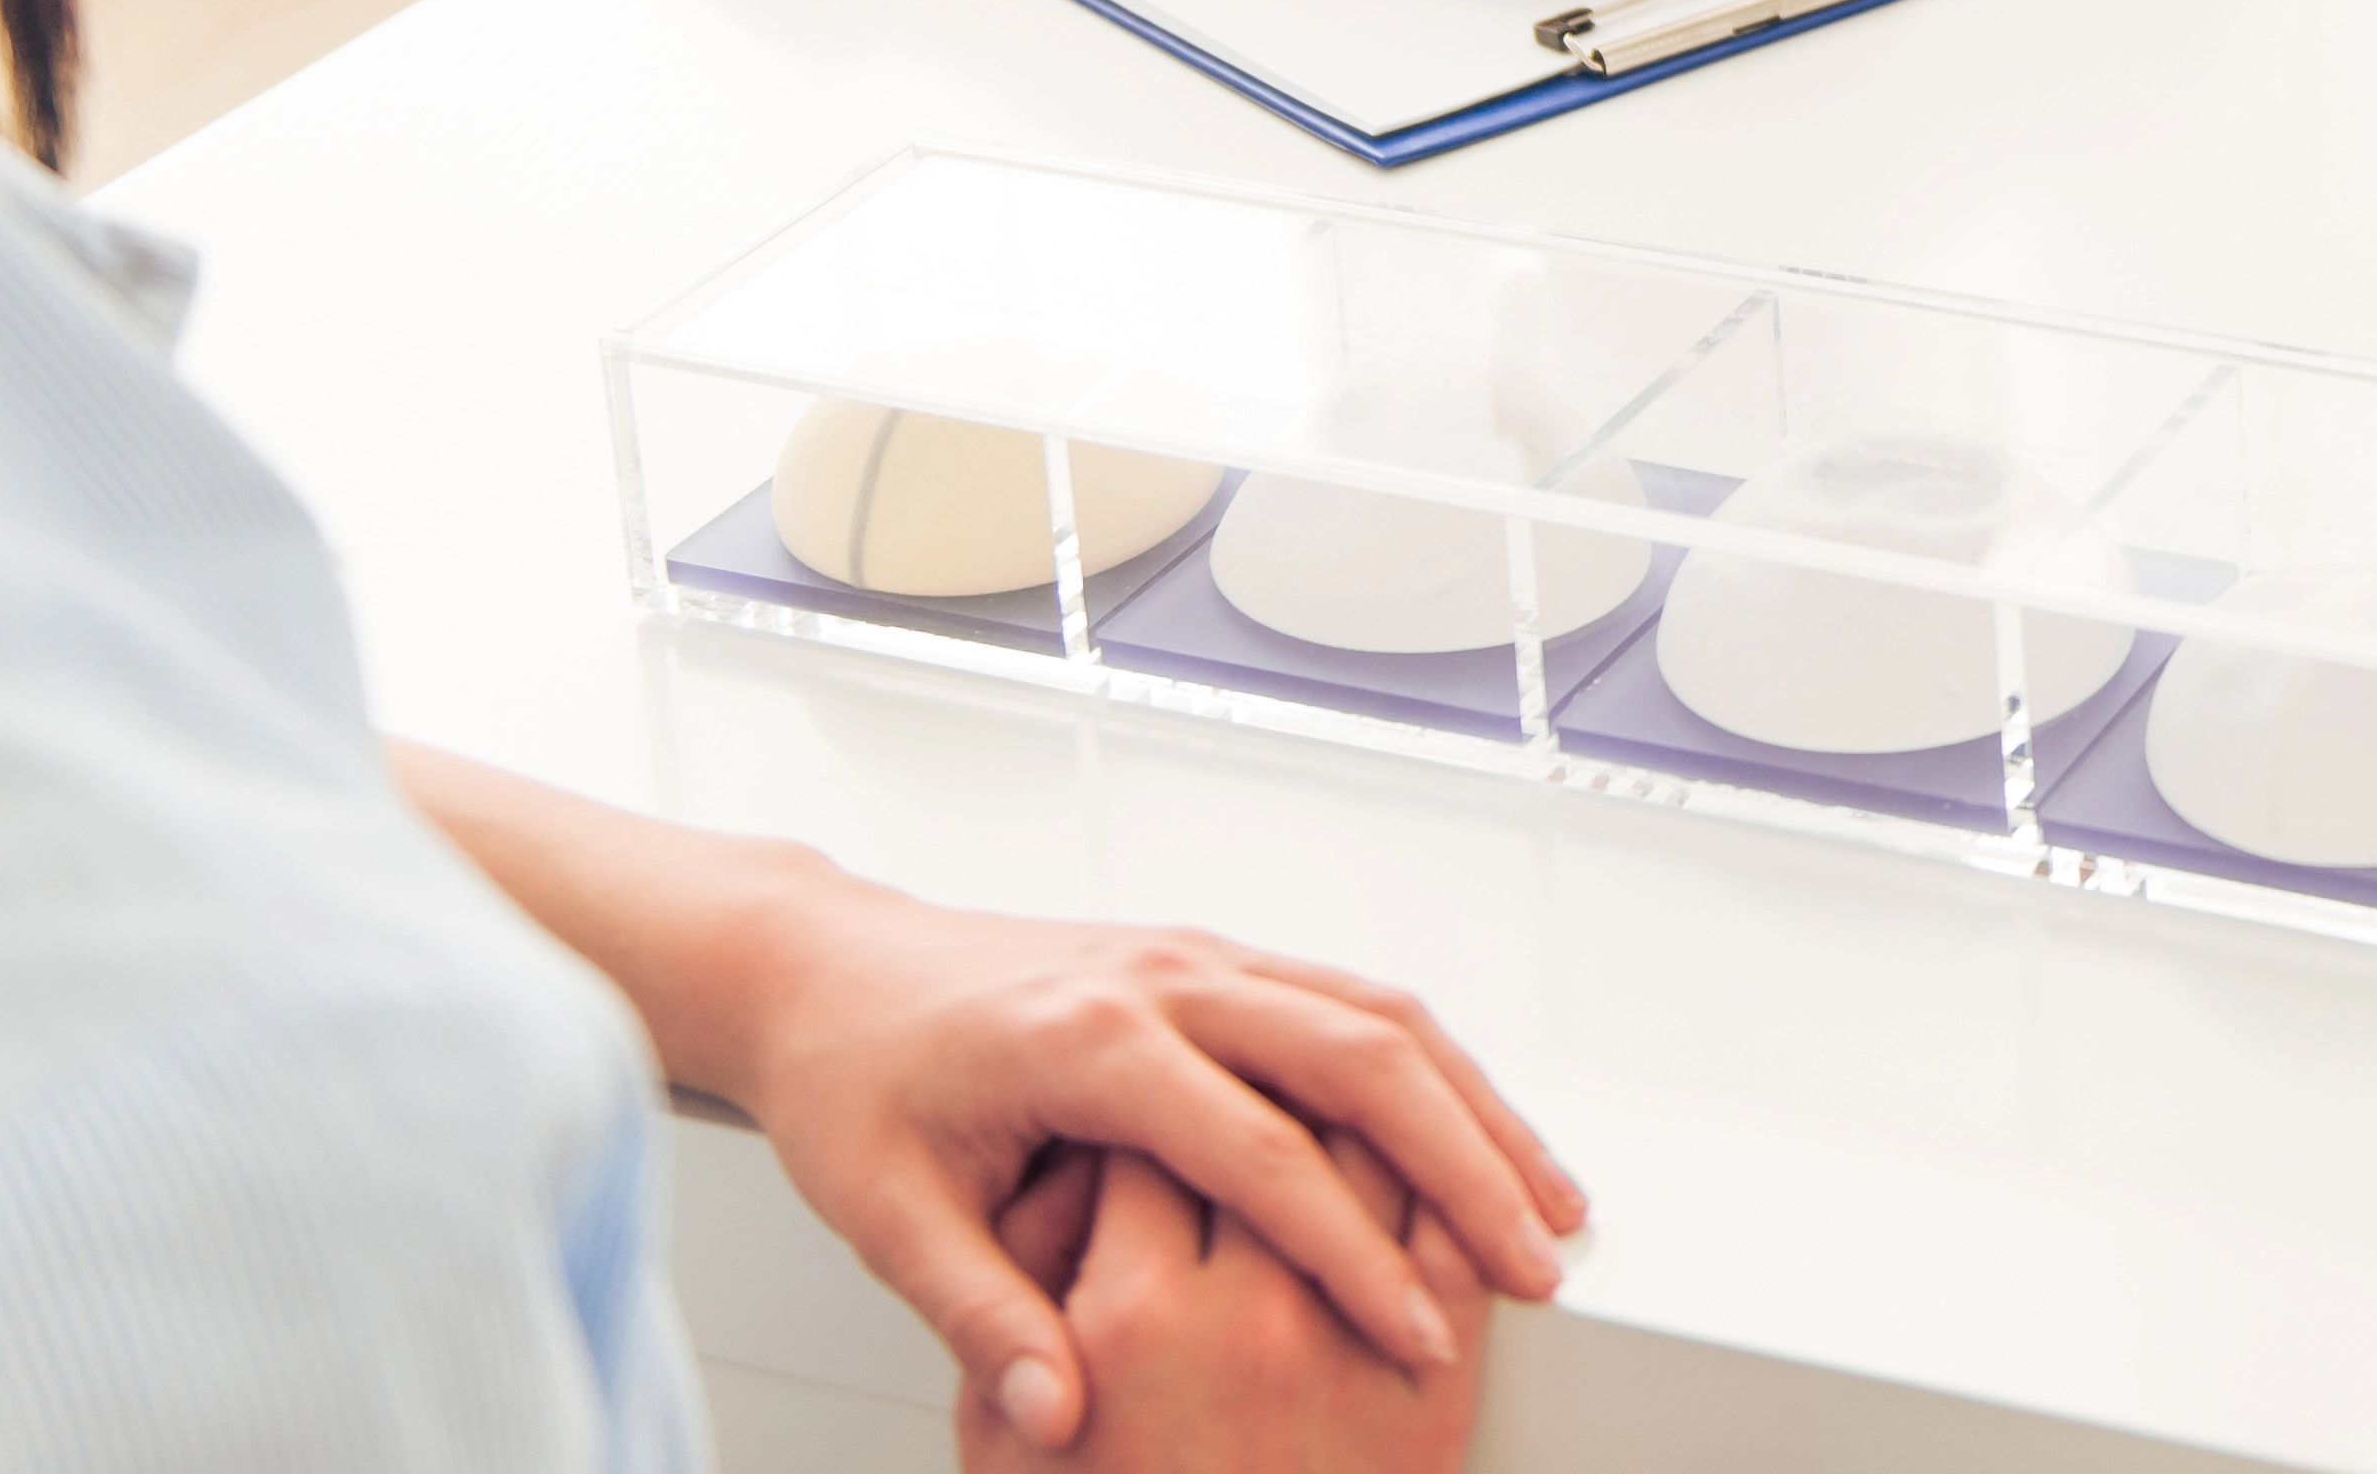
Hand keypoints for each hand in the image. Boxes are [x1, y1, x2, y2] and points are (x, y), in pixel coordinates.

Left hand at [713, 883, 1578, 1453]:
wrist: (827, 965)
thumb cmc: (852, 1083)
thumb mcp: (882, 1212)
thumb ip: (976, 1313)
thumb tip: (1054, 1419)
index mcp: (1090, 1038)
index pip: (1260, 1155)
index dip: (1350, 1256)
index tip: (1417, 1335)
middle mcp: (1165, 977)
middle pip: (1363, 1057)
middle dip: (1469, 1163)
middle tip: (1541, 1260)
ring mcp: (1200, 956)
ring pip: (1381, 1015)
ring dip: (1477, 1107)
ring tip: (1550, 1202)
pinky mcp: (1215, 960)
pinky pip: (1355, 1002)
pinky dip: (1438, 1070)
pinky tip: (1477, 1136)